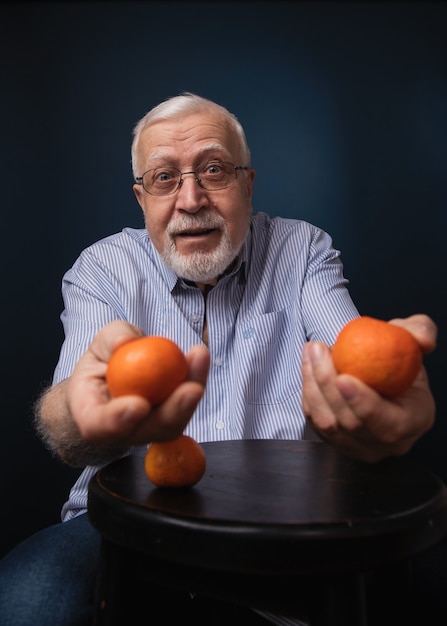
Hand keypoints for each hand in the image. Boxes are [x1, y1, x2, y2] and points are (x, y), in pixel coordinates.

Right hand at [66, 320, 209, 445]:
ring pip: (174, 422)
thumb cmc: (103, 359)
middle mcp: (122, 432)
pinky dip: (195, 380)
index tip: (139, 404)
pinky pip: (185, 404)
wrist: (116, 371)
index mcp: (91, 417)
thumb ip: (111, 340)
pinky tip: (199, 357)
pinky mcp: (171, 418)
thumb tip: (125, 342)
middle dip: (173, 413)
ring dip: (191, 393)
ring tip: (199, 357)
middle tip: (191, 389)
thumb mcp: (101, 343)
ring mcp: (150, 429)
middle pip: (148, 432)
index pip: (100, 426)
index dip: (119, 419)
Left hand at [301, 314, 436, 461]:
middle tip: (319, 350)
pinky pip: (314, 421)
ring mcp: (358, 446)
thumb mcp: (414, 340)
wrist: (380, 376)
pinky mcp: (335, 441)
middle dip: (328, 385)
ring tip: (312, 352)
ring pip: (327, 423)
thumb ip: (420, 332)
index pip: (388, 424)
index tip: (343, 378)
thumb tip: (422, 340)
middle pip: (350, 423)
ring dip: (313, 385)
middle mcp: (386, 442)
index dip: (363, 404)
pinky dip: (308, 392)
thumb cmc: (399, 361)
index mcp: (413, 421)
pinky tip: (309, 366)